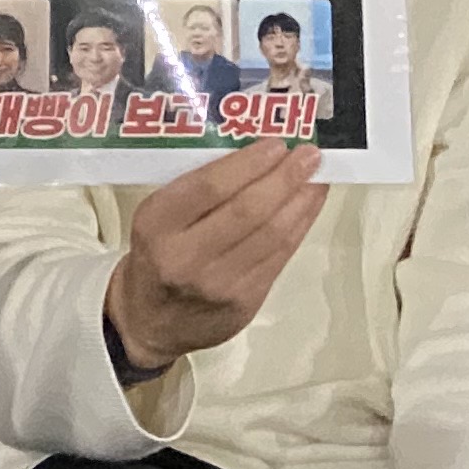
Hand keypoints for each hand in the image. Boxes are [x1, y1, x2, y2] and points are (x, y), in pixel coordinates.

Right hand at [102, 137, 324, 371]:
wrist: (150, 324)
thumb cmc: (157, 254)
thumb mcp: (159, 217)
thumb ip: (198, 189)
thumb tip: (259, 153)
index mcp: (157, 224)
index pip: (208, 187)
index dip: (248, 164)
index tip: (277, 143)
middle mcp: (185, 257)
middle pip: (246, 211)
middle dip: (284, 178)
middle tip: (310, 154)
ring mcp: (218, 284)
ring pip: (271, 235)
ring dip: (300, 201)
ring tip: (319, 176)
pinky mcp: (244, 303)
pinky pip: (279, 257)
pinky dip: (300, 226)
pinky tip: (309, 205)